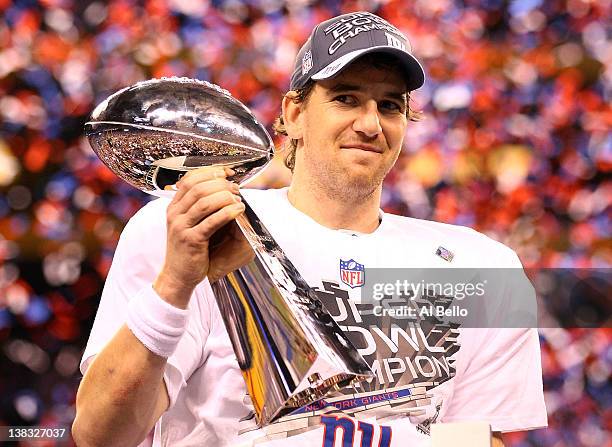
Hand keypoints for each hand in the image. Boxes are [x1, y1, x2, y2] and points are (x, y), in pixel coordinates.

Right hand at [153, 167, 252, 307]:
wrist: (178, 276)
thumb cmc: (189, 249)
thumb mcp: (189, 224)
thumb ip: (200, 207)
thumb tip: (224, 188)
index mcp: (174, 206)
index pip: (190, 179)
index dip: (210, 172)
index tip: (228, 173)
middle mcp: (175, 214)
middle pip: (199, 188)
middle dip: (221, 184)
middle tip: (236, 188)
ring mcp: (181, 227)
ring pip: (204, 203)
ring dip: (225, 197)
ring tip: (239, 200)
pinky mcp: (191, 241)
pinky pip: (211, 222)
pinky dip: (227, 213)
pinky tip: (238, 210)